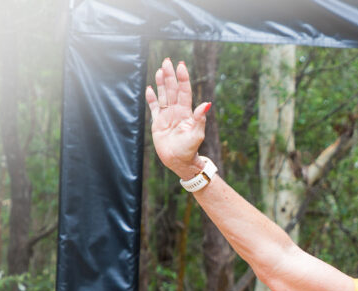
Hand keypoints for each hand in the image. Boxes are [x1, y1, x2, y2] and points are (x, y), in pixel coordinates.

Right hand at [145, 59, 210, 178]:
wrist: (179, 161)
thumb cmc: (190, 149)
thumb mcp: (197, 133)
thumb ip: (200, 118)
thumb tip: (207, 103)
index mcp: (186, 112)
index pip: (184, 91)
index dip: (183, 78)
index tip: (180, 65)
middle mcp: (177, 111)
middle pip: (172, 90)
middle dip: (170, 75)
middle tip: (167, 61)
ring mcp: (167, 116)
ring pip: (163, 95)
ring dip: (161, 83)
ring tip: (160, 70)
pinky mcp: (158, 123)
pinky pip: (154, 108)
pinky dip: (151, 98)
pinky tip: (150, 89)